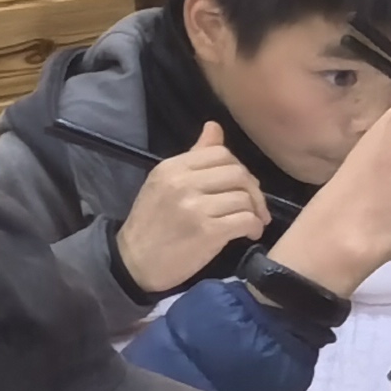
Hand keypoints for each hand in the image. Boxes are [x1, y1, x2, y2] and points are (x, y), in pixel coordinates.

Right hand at [111, 122, 269, 294]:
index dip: (239, 169)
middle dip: (253, 191)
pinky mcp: (207, 232)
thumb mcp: (165, 184)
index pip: (220, 153)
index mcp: (172, 167)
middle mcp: (183, 182)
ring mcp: (195, 207)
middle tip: (253, 207)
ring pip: (244, 198)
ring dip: (255, 211)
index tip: (241, 187)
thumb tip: (215, 127)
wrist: (134, 263)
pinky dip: (254, 226)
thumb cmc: (152, 224)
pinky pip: (245, 220)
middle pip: (237, 173)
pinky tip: (249, 234)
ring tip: (252, 222)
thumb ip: (194, 157)